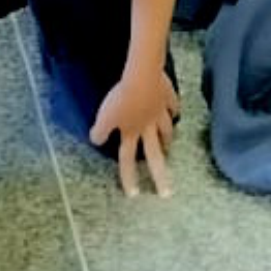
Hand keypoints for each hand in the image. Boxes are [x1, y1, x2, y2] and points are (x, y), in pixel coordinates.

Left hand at [91, 61, 179, 195]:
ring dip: (168, 139)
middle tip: (167, 192)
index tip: (134, 195)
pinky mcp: (166, 95)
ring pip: (166, 130)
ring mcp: (160, 112)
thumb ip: (99, 131)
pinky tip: (175, 110)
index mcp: (131, 133)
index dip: (128, 177)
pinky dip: (174, 109)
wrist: (143, 75)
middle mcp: (148, 127)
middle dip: (161, 175)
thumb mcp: (105, 116)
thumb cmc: (122, 97)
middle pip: (155, 154)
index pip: (128, 160)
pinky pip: (172, 105)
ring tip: (169, 145)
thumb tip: (95, 141)